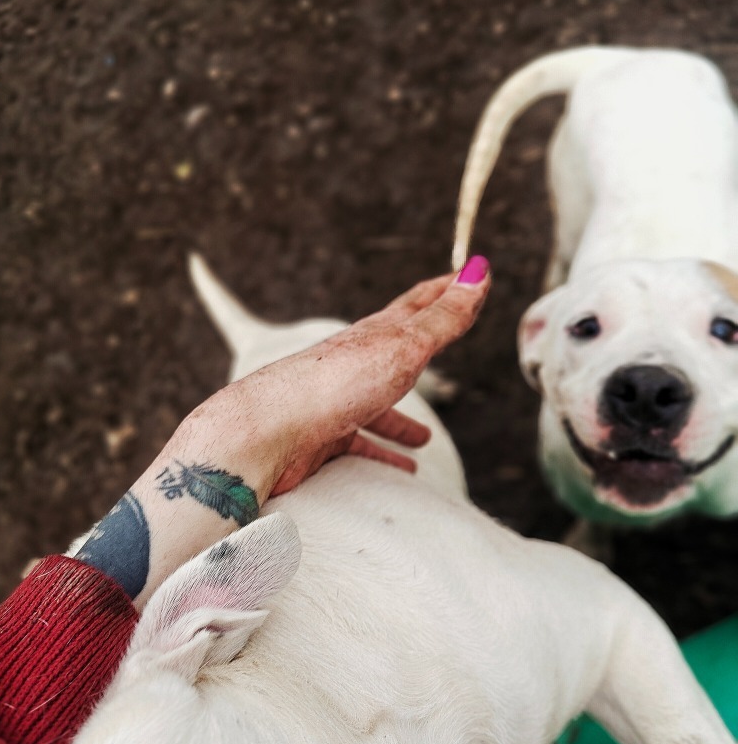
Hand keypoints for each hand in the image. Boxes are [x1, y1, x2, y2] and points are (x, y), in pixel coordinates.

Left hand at [75, 257, 490, 601]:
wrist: (264, 432)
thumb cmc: (332, 385)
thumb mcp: (401, 348)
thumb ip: (442, 319)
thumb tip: (479, 269)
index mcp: (373, 337)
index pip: (415, 306)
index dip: (444, 290)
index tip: (465, 275)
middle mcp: (351, 366)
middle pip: (392, 356)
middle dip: (419, 355)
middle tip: (439, 351)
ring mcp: (333, 403)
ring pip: (374, 410)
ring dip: (398, 422)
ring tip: (422, 441)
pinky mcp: (318, 440)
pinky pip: (357, 449)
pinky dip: (379, 458)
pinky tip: (394, 474)